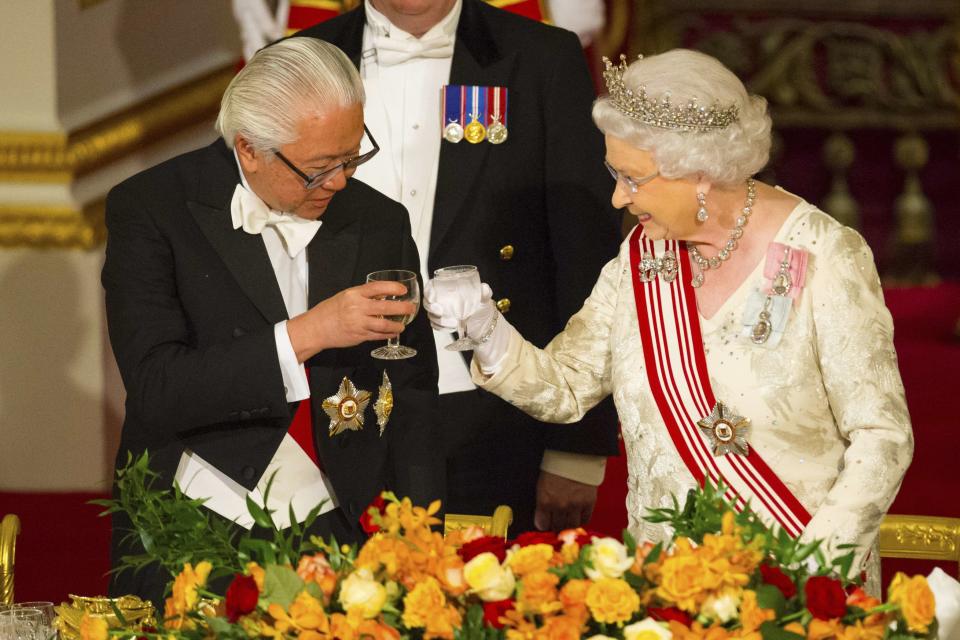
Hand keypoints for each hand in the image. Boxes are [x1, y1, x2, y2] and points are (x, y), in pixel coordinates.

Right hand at [287, 281, 416, 360]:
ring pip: (384, 324)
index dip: (393, 288)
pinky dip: (387, 334)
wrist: (316, 328)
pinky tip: (393, 332)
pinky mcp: (359, 336)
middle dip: (402, 308)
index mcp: (354, 294)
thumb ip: (363, 296)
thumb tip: (383, 295)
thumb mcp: (346, 296)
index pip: (378, 287)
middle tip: (411, 308)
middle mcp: (357, 308)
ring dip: (397, 325)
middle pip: (386, 307)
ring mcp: (359, 323)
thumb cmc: (330, 310)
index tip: (403, 290)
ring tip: (402, 325)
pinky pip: (378, 335)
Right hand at [423, 279, 492, 331]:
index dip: (428, 292)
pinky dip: (442, 328)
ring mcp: (440, 312)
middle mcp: (441, 299)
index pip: (431, 287)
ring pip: (431, 316)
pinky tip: (452, 328)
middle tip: (441, 312)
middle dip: (432, 308)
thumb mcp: (484, 298)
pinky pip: (435, 326)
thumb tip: (484, 288)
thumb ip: (484, 292)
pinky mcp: (441, 323)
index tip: (432, 298)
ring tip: (454, 323)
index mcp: (448, 288)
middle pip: (428, 302)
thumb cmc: (481, 306)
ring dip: (439, 321)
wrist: (483, 322)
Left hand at [533, 471, 597, 530]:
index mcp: (545, 500)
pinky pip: (585, 519)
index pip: (542, 524)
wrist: (574, 453)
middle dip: (556, 525)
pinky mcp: (589, 502)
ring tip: (568, 518)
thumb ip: (543, 501)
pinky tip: (578, 514)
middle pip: (557, 527)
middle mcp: (560, 505)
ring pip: (571, 525)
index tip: (545, 522)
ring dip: (569, 524)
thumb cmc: (555, 466)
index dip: (543, 524)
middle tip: (557, 520)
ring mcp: (575, 505)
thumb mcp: (542, 483)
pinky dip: (581, 519)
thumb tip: (543, 516)